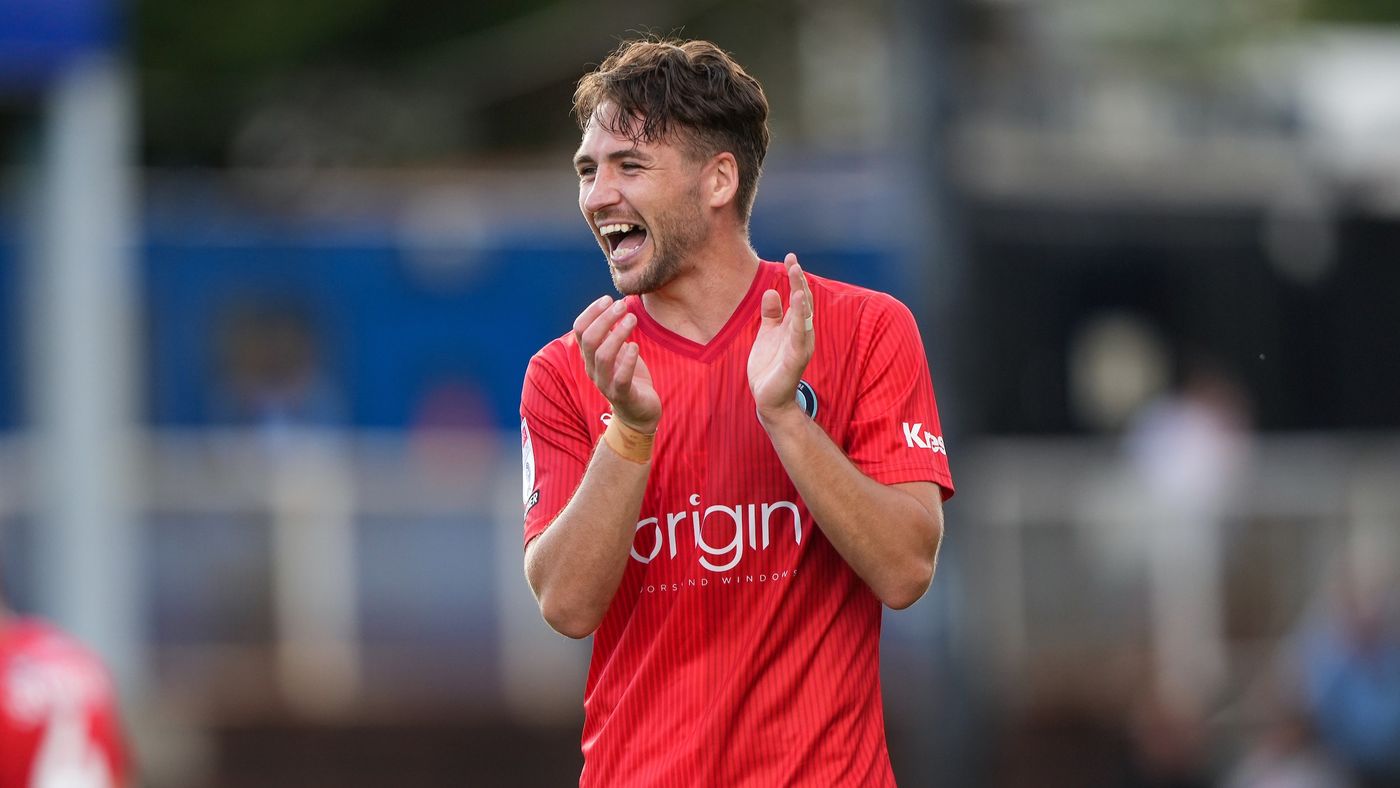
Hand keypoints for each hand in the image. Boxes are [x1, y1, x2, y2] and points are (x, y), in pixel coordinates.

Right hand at [573, 295, 660, 432]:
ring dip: (617, 334)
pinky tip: (636, 346)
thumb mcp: (619, 351)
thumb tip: (613, 305)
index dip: (592, 312)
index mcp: (590, 357)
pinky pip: (620, 378)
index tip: (608, 299)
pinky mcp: (623, 396)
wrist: (640, 412)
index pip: (580, 330)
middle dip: (605, 319)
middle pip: (589, 340)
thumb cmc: (629, 376)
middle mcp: (593, 369)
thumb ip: (612, 333)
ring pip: (603, 356)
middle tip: (622, 305)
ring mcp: (606, 384)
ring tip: (632, 319)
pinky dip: (627, 361)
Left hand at [748, 253, 813, 419]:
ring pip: (803, 317)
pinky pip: (799, 338)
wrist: (768, 398)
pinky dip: (799, 321)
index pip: (798, 297)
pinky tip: (797, 305)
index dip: (795, 277)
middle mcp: (801, 334)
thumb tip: (771, 291)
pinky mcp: (795, 360)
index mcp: (794, 327)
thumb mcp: (767, 334)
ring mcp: (800, 346)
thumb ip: (771, 315)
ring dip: (801, 297)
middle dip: (799, 282)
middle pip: (803, 303)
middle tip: (793, 261)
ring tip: (797, 277)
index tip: (790, 257)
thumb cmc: (769, 366)